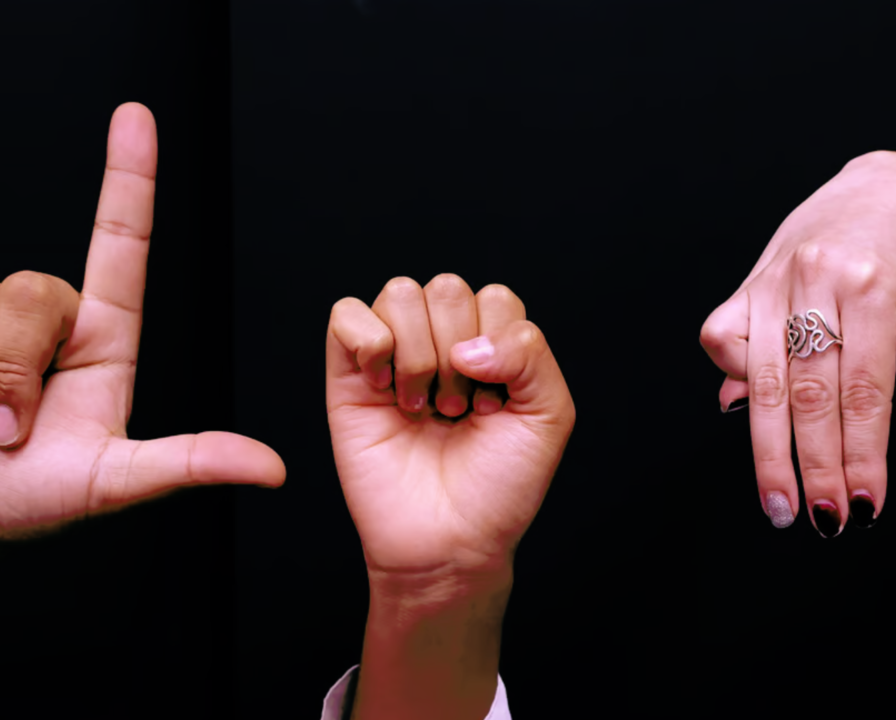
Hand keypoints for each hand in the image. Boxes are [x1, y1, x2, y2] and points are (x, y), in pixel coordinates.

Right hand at [0, 103, 284, 553]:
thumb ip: (190, 463)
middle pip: (34, 292)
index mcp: (102, 335)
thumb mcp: (118, 482)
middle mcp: (45, 311)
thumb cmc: (34, 499)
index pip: (121, 242)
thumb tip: (274, 469)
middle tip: (9, 436)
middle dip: (13, 380)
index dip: (129, 176)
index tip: (136, 116)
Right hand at [326, 275, 574, 583]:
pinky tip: (384, 390)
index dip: (498, 349)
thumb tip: (468, 344)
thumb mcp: (549, 415)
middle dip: (458, 354)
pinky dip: (371, 345)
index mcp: (490, 343)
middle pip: (447, 289)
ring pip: (400, 293)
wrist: (448, 542)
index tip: (493, 407)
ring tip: (422, 406)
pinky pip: (347, 314)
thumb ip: (531, 353)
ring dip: (417, 354)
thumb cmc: (498, 486)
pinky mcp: (347, 373)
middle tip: (456, 410)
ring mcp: (392, 353)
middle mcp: (441, 340)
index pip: (495, 297)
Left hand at [699, 151, 895, 535]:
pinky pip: (868, 376)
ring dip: (835, 460)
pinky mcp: (876, 285)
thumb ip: (756, 342)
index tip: (763, 477)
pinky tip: (871, 472)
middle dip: (784, 459)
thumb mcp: (784, 284)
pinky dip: (869, 435)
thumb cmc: (839, 246)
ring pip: (826, 389)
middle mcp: (784, 281)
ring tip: (840, 512)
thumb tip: (729, 405)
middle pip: (778, 385)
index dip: (743, 415)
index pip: (729, 355)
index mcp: (756, 285)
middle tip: (793, 517)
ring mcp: (830, 281)